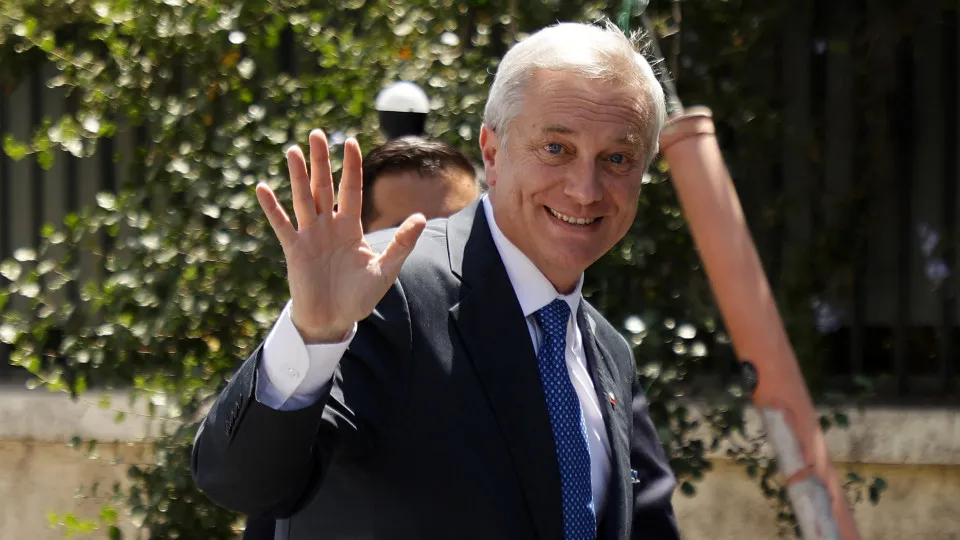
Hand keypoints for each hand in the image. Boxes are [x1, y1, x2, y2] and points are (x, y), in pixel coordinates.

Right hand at [255, 130, 425, 342]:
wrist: (334, 320)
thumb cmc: (360, 297)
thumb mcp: (385, 270)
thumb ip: (401, 244)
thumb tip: (421, 218)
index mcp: (351, 227)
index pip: (351, 189)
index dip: (351, 166)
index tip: (350, 142)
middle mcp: (329, 226)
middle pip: (323, 186)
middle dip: (321, 161)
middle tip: (317, 133)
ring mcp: (310, 236)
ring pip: (303, 199)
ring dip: (298, 175)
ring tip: (294, 150)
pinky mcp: (294, 250)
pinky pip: (282, 225)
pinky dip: (272, 208)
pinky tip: (263, 188)